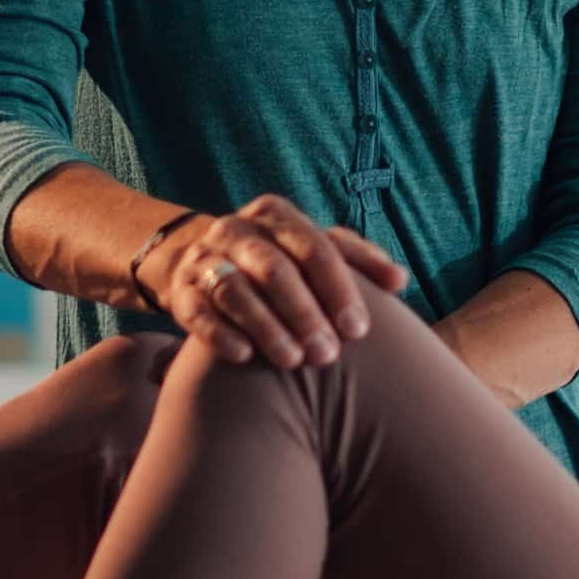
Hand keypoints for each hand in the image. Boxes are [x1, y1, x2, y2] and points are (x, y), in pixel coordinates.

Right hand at [142, 196, 409, 367]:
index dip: (338, 289)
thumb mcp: (315, 253)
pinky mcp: (180, 292)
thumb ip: (357, 262)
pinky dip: (220, 333)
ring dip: (266, 327)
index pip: (314, 247)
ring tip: (292, 362)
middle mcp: (237, 230)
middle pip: (274, 269)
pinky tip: (244, 357)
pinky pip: (197, 311)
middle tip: (328, 355)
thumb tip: (398, 280)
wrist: (203, 265)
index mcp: (277, 217)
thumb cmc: (279, 264)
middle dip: (304, 314)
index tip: (358, 331)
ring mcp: (204, 259)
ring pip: (234, 290)